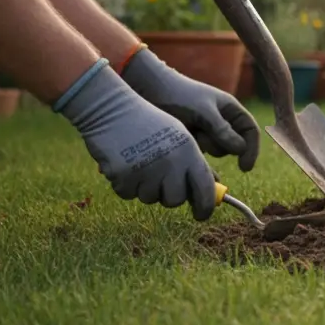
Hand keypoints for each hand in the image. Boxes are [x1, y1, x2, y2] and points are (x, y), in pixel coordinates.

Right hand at [57, 61, 217, 219]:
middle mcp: (171, 164)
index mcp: (189, 153)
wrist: (112, 110)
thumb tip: (212, 195)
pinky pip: (128, 195)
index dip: (205, 208)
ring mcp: (147, 171)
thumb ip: (196, 166)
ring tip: (140, 164)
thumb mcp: (180, 138)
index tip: (201, 215)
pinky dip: (126, 185)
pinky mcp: (123, 177)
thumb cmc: (149, 124)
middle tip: (159, 179)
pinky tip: (125, 164)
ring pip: (150, 199)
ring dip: (145, 188)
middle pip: (175, 200)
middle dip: (168, 195)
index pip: (205, 190)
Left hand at [122, 47, 259, 170]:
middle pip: (234, 145)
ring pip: (216, 151)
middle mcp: (221, 121)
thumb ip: (222, 130)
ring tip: (188, 134)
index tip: (244, 167)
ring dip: (206, 148)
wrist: (147, 90)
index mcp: (230, 109)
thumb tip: (240, 149)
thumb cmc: (178, 95)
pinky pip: (202, 156)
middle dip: (222, 146)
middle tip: (203, 137)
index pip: (250, 131)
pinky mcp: (191, 139)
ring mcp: (206, 131)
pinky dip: (201, 164)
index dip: (251, 149)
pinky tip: (201, 174)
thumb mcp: (203, 111)